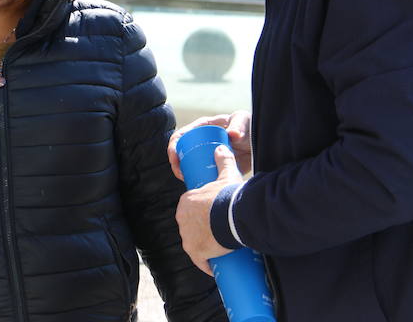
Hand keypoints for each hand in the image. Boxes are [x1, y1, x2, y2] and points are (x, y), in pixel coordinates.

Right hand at [167, 111, 252, 179]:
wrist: (263, 144)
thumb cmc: (251, 128)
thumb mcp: (244, 122)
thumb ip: (239, 126)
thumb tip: (232, 135)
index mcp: (203, 126)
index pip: (182, 134)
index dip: (173, 146)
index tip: (174, 158)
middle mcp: (202, 139)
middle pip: (182, 151)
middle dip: (175, 163)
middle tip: (180, 174)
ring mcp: (207, 153)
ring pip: (188, 163)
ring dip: (181, 172)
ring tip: (186, 181)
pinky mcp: (213, 165)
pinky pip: (198, 171)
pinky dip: (193, 178)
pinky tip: (193, 186)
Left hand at [175, 145, 242, 274]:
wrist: (231, 216)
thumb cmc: (227, 195)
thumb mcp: (226, 174)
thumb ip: (223, 160)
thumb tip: (221, 147)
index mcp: (185, 201)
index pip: (190, 209)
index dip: (200, 214)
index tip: (210, 217)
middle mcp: (181, 219)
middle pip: (190, 226)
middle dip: (201, 230)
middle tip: (216, 232)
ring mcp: (187, 237)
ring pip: (194, 243)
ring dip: (203, 247)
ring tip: (217, 247)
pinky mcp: (195, 251)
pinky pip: (199, 260)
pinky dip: (206, 264)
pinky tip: (213, 266)